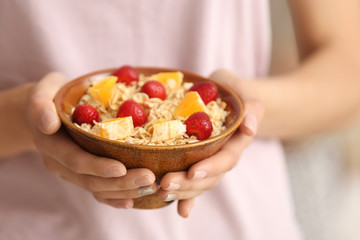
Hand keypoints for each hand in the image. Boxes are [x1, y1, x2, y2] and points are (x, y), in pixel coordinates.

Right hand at [27, 72, 156, 208]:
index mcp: (50, 144)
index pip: (75, 160)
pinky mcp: (79, 174)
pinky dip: (113, 198)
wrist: (42, 112)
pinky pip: (96, 191)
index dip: (98, 167)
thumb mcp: (40, 93)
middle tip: (149, 178)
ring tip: (150, 187)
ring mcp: (69, 171)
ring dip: (123, 190)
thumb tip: (49, 122)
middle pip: (90, 180)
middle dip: (121, 182)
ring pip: (96, 188)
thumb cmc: (48, 96)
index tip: (121, 168)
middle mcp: (59, 162)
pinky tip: (131, 201)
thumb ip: (40, 105)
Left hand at [158, 69, 264, 217]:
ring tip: (161, 192)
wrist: (225, 94)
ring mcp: (211, 162)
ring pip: (200, 183)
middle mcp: (224, 156)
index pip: (226, 158)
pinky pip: (193, 182)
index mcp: (236, 141)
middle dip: (189, 184)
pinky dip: (187, 199)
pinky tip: (180, 211)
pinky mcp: (198, 162)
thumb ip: (252, 106)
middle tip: (166, 184)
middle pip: (210, 177)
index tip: (193, 171)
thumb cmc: (233, 90)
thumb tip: (249, 127)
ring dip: (182, 191)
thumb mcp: (244, 91)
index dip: (211, 167)